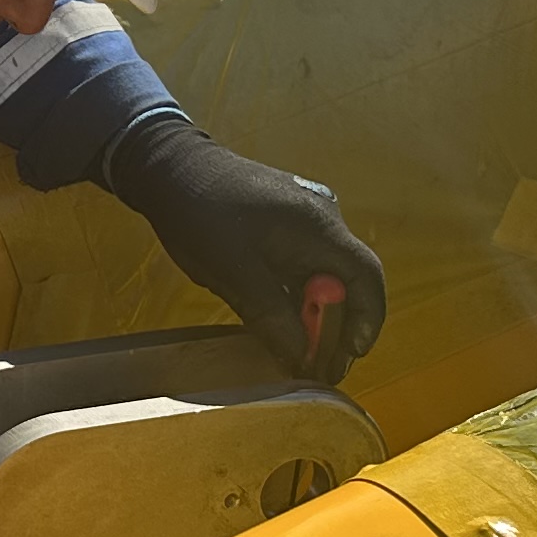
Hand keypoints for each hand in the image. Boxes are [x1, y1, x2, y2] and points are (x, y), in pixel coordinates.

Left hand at [103, 118, 388, 381]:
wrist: (170, 167)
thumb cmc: (202, 215)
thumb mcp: (234, 273)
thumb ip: (272, 316)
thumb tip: (302, 359)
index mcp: (319, 226)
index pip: (365, 275)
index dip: (366, 319)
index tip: (350, 355)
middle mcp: (323, 220)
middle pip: (347, 280)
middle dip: (339, 327)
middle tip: (320, 368)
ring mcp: (304, 220)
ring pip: (324, 277)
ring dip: (315, 316)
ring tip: (300, 355)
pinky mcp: (285, 224)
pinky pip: (304, 267)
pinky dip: (298, 298)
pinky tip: (282, 324)